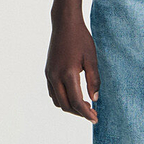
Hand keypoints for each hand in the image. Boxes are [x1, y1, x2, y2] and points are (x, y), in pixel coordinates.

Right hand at [45, 0, 99, 123]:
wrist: (64, 24)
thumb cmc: (81, 39)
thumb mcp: (92, 59)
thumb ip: (94, 80)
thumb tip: (95, 99)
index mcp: (68, 74)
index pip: (77, 102)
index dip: (87, 114)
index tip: (96, 119)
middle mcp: (55, 77)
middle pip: (66, 105)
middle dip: (79, 113)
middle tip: (93, 113)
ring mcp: (49, 74)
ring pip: (57, 101)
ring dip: (70, 107)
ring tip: (84, 105)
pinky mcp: (47, 71)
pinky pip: (52, 92)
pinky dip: (62, 99)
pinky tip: (73, 95)